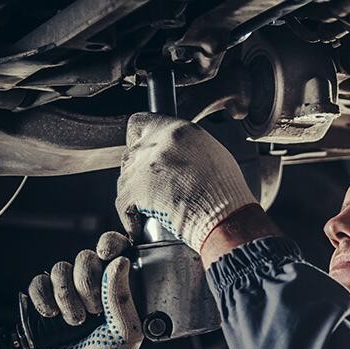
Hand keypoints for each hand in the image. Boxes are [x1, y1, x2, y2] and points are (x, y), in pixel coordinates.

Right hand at [27, 232, 142, 348]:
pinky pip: (38, 282)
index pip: (115, 250)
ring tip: (75, 322)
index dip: (110, 243)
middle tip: (93, 311)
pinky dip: (43, 296)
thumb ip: (122, 296)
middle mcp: (91, 286)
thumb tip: (119, 262)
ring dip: (66, 295)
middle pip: (84, 257)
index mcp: (117, 288)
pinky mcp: (43, 304)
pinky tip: (51, 315)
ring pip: (59, 268)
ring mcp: (66, 293)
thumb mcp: (126, 331)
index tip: (106, 252)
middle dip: (87, 282)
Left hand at [116, 113, 257, 251]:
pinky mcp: (136, 190)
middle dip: (138, 170)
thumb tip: (178, 154)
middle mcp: (160, 143)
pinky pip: (122, 202)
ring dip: (133, 192)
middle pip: (131, 152)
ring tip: (149, 207)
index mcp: (179, 130)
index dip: (138, 140)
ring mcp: (145, 166)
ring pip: (125, 177)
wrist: (226, 217)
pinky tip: (138, 225)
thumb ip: (188, 148)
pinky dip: (129, 216)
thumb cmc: (227, 193)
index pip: (140, 123)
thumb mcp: (213, 155)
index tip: (143, 153)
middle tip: (151, 187)